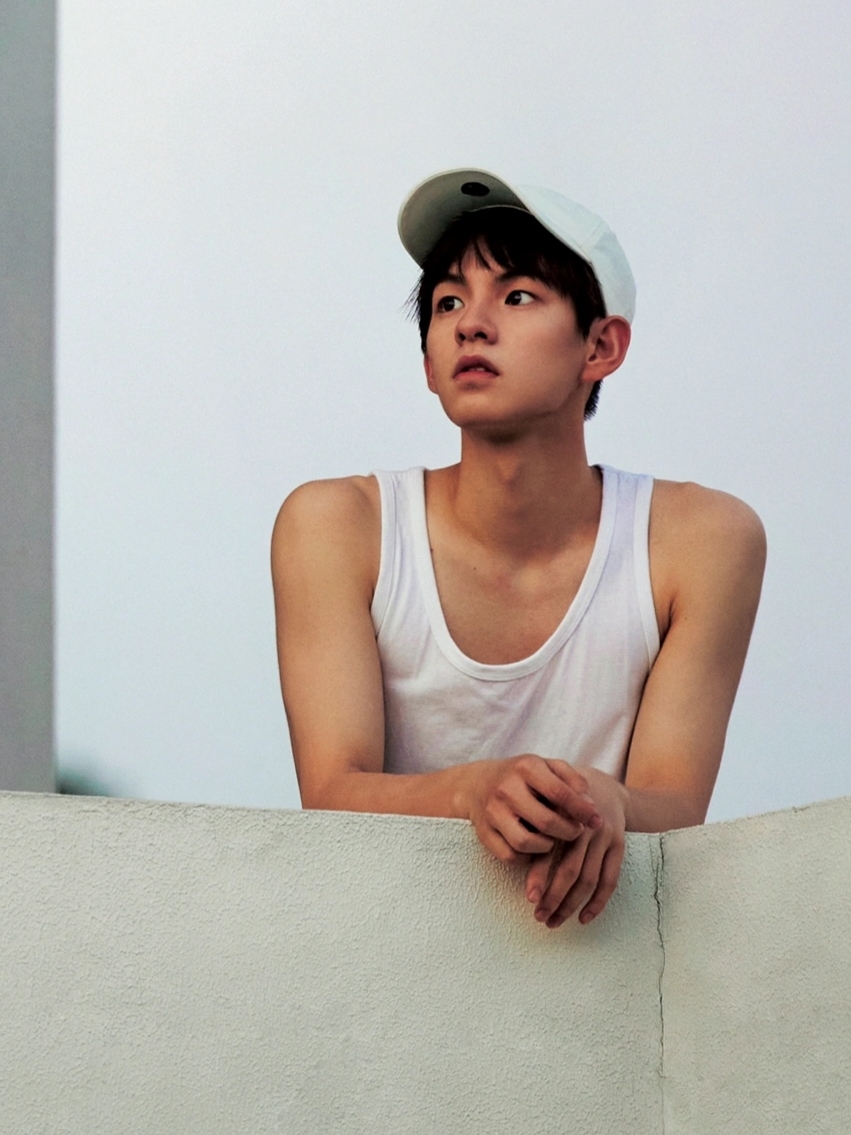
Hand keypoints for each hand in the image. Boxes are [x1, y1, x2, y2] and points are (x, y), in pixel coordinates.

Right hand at [463, 755, 601, 864]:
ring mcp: (492, 812)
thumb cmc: (523, 777)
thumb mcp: (547, 767)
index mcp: (526, 767)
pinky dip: (526, 858)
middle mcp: (506, 788)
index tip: (597, 821)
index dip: (582, 810)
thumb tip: (591, 806)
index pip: (560, 793)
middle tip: (575, 832)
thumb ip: (573, 781)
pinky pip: (509, 856)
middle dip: (568, 832)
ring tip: (553, 840)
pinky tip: (534, 848)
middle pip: (545, 821)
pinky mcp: (483, 833)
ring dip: (546, 847)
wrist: (477, 783)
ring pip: (525, 843)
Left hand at [525, 769, 625, 928]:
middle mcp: (586, 826)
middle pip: (570, 870)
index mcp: (563, 815)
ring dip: (571, 904)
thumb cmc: (564, 799)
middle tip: (539, 916)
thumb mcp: (547, 803)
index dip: (539, 876)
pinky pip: (610, 880)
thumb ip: (534, 825)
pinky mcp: (619, 846)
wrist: (604, 786)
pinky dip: (598, 902)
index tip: (529, 898)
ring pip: (589, 879)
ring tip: (554, 921)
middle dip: (554, 897)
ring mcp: (605, 837)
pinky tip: (583, 918)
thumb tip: (515, 856)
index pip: (550, 851)